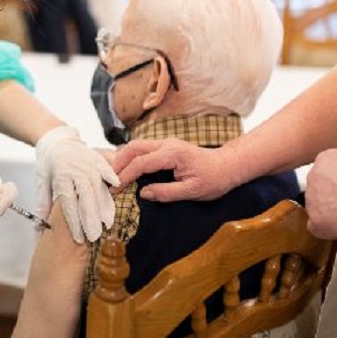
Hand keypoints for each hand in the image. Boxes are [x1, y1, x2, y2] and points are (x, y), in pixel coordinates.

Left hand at [35, 126, 119, 242]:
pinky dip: (111, 177)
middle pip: (85, 197)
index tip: (79, 237)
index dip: (74, 221)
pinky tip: (118, 187)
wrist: (55, 141)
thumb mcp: (43, 183)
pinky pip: (105, 168)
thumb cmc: (49, 166)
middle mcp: (74, 171)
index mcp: (60, 178)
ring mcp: (86, 163)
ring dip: (103, 205)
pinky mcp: (95, 158)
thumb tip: (38, 227)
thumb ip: (44, 204)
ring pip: (97, 185)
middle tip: (95, 236)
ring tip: (107, 222)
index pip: (68, 203)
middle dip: (90, 218)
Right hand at [112, 138, 242, 201]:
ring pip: (136, 146)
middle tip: (108, 182)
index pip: (141, 163)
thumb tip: (143, 193)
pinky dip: (130, 159)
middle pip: (133, 148)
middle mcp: (166, 144)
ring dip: (122, 160)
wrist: (227, 166)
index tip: (114, 190)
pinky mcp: (165, 148)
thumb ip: (167, 192)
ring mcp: (165, 144)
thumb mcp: (192, 191)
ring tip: (114, 178)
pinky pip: (142, 150)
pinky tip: (126, 172)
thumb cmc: (214, 179)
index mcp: (172, 154)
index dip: (125, 176)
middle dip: (117, 164)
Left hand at [304, 148, 336, 238]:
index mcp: (324, 160)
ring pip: (317, 207)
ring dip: (331, 212)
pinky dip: (328, 229)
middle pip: (320, 188)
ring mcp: (311, 200)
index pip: (327, 170)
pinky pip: (317, 227)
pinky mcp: (315, 221)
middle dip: (334, 195)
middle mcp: (313, 178)